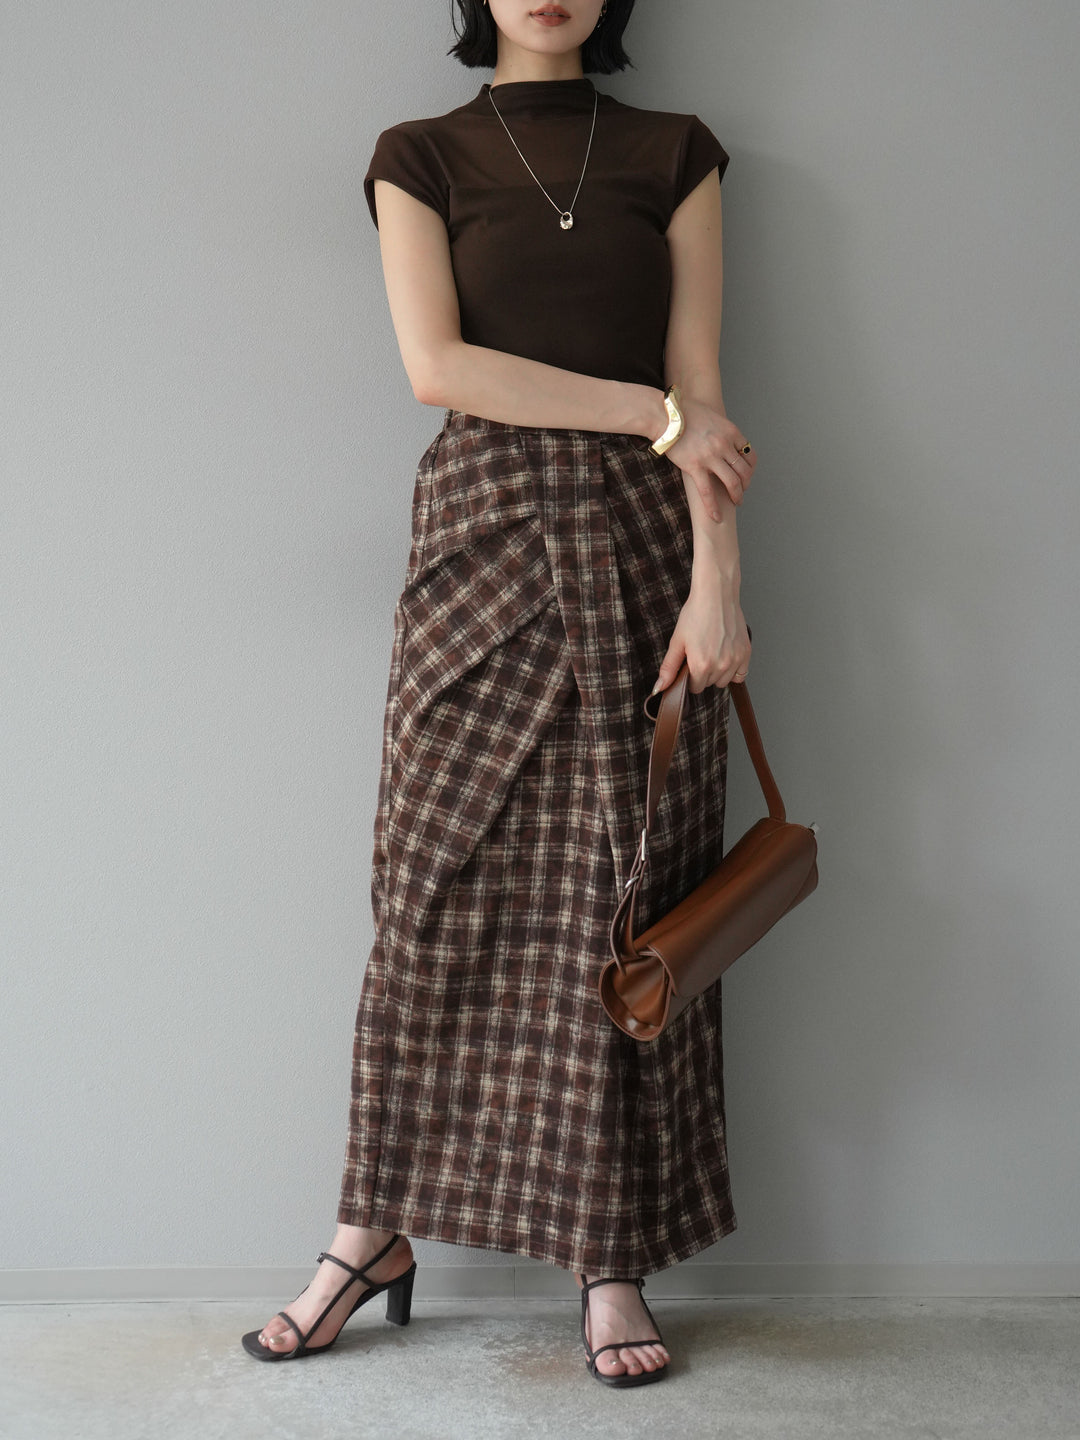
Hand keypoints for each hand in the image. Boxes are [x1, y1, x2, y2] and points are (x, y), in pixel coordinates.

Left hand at [651, 577, 750, 695]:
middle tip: (700, 653)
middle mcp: (720, 665)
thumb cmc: (695, 614)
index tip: (690, 663)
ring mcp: (735, 660)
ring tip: (713, 652)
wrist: (716, 595)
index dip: (690, 677)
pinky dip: (733, 670)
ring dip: (718, 673)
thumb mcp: (677, 641)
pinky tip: (725, 656)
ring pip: (724, 681)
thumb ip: (669, 668)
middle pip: (709, 684)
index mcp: (701, 665)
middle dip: (703, 674)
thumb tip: (658, 689)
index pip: (695, 688)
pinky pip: (741, 674)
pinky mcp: (746, 653)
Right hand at [664, 395, 755, 518]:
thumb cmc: (684, 412)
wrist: (665, 416)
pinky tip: (716, 517)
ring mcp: (711, 457)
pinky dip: (713, 507)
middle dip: (745, 484)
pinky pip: (708, 492)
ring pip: (732, 482)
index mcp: (730, 431)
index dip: (750, 468)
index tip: (747, 475)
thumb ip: (720, 426)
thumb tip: (720, 433)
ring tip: (736, 502)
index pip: (750, 454)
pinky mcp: (695, 467)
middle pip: (743, 470)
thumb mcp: (711, 414)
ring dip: (737, 495)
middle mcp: (724, 445)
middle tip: (742, 491)